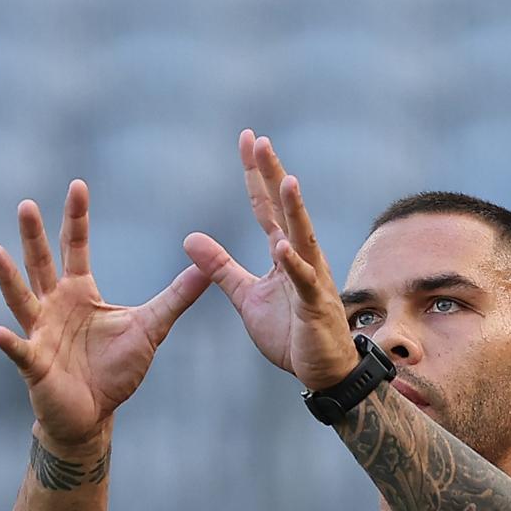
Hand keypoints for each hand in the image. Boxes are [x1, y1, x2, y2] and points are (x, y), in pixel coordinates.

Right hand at [0, 180, 209, 444]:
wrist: (94, 413)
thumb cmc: (116, 369)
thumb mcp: (152, 327)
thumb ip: (176, 297)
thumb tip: (207, 269)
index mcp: (80, 293)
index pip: (75, 248)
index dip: (76, 218)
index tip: (77, 185)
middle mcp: (54, 307)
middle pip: (41, 264)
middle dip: (33, 236)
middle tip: (27, 204)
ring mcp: (41, 334)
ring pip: (22, 300)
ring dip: (8, 278)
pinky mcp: (36, 365)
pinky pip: (21, 352)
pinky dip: (11, 343)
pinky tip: (0, 333)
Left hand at [184, 130, 357, 389]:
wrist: (321, 370)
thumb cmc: (291, 332)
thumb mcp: (247, 296)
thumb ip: (221, 268)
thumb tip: (189, 237)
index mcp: (282, 255)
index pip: (266, 208)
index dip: (255, 176)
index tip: (247, 140)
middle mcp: (301, 259)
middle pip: (284, 211)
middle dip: (272, 176)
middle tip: (260, 141)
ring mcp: (311, 281)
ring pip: (302, 239)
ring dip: (294, 210)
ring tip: (285, 179)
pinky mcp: (314, 307)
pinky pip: (304, 282)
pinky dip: (293, 266)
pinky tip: (281, 247)